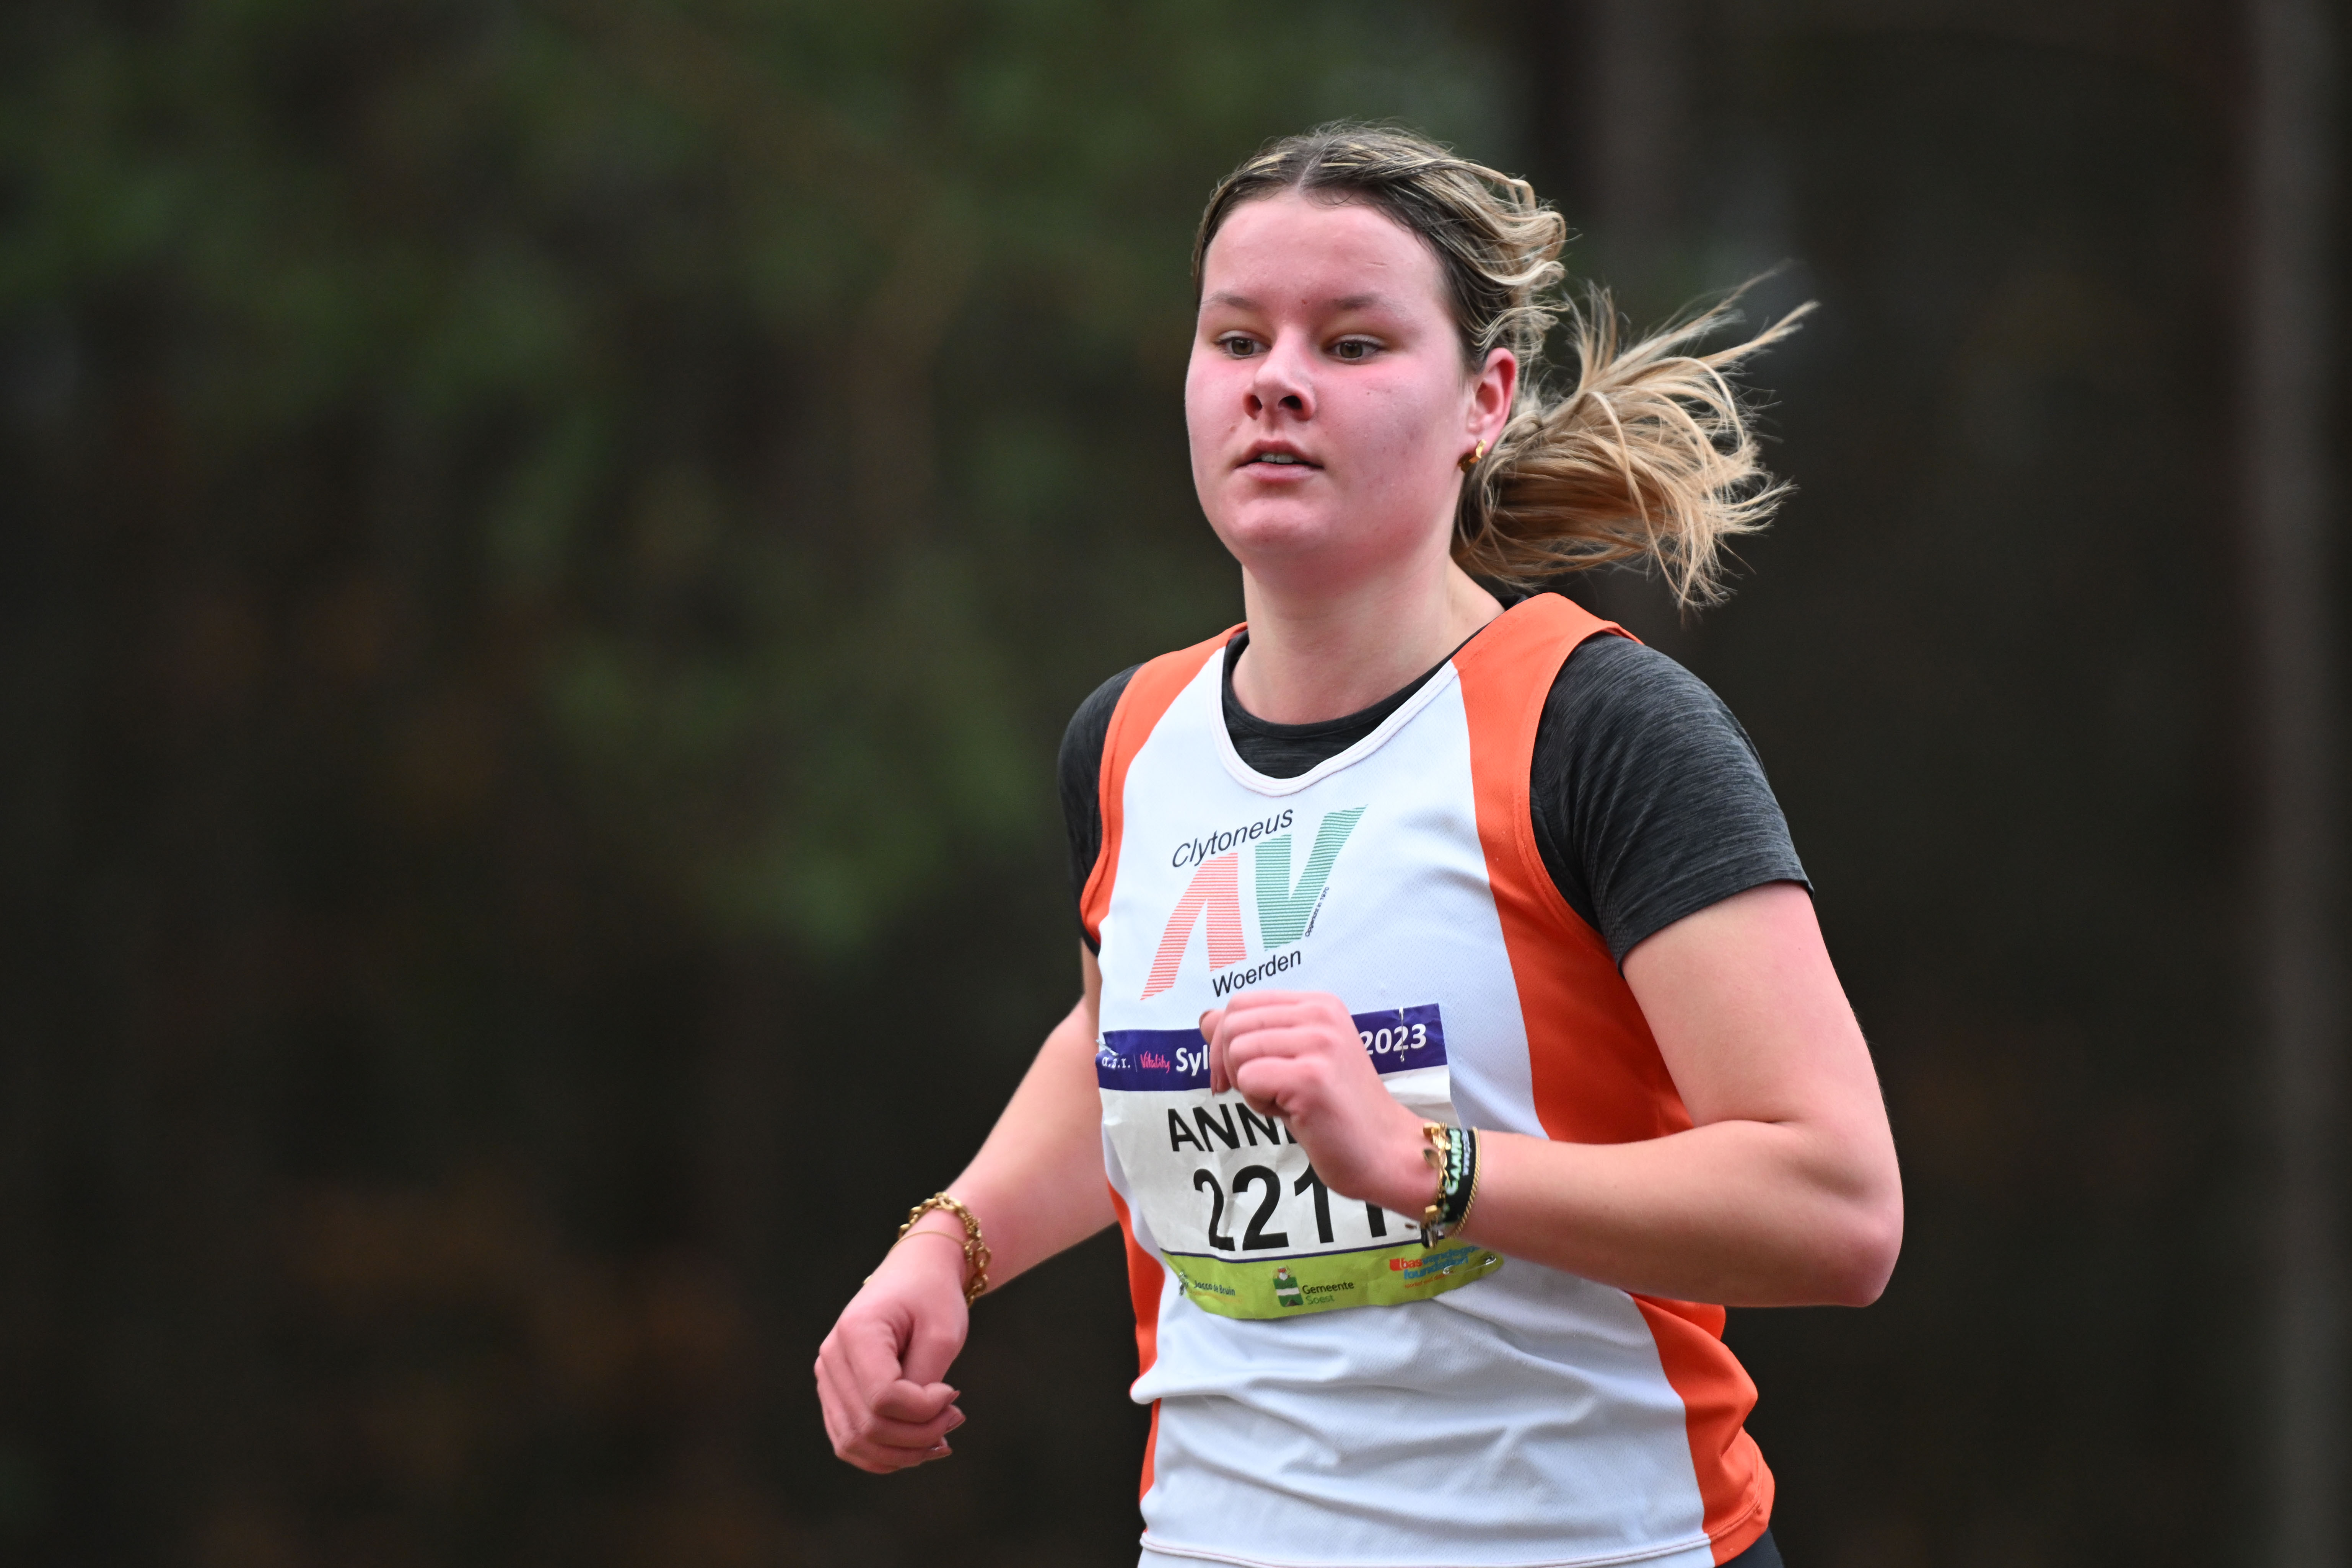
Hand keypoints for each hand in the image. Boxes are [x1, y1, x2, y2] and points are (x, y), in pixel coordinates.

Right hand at [814, 1227, 970, 1471]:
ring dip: (901, 1453)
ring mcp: (828, 1378)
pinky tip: (917, 1449)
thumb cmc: (932, 1298)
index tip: (954, 1392)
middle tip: (956, 1418)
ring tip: (940, 1440)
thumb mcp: (941, 1333)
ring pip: (854, 1441)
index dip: (923, 1409)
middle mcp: (831, 1357)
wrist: (915, 1276)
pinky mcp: (835, 1395)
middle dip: (919, 1436)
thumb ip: (926, 1382)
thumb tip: (919, 1429)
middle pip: (867, 1425)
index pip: (883, 1397)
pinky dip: (883, 1454)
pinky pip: (849, 1441)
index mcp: (855, 1332)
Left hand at [1200, 990, 1435, 1215]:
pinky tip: (1290, 1114)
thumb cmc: (1336, 1112)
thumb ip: (1255, 1036)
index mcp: (1319, 1004)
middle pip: (1232, 1024)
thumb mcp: (1294, 1061)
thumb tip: (1205, 1020)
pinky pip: (1249, 1079)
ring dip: (1248, 1086)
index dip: (1224, 1041)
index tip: (1237, 1075)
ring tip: (1284, 1102)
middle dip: (1230, 1065)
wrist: (1385, 1152)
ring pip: (1236, 1051)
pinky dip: (1258, 1104)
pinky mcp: (1310, 1077)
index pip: (1240, 1003)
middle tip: (1262, 1093)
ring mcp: (1318, 1044)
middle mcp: (1320, 1015)